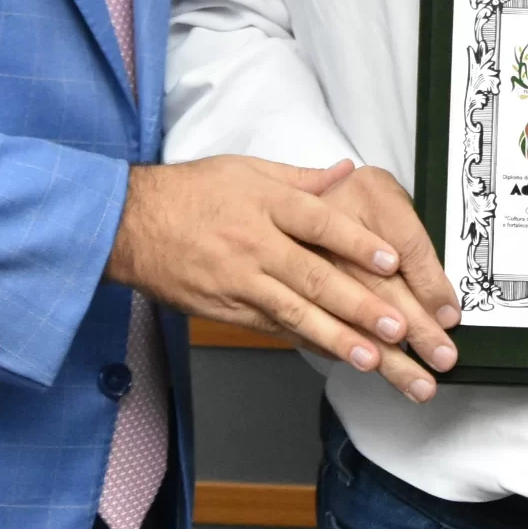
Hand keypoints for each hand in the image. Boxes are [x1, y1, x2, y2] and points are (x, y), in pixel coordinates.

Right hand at [107, 155, 457, 401]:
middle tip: (398, 327)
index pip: (319, 224)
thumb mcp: (246, 169)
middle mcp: (255, 245)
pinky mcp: (228, 311)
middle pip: (313, 277)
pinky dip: (306, 343)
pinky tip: (337, 357)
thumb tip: (345, 171)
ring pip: (295, 313)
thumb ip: (301, 177)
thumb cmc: (191, 193)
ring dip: (338, 338)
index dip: (357, 243)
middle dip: (359, 305)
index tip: (392, 261)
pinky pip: (273, 328)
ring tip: (374, 359)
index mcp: (265, 204)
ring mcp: (240, 283)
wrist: (129, 225)